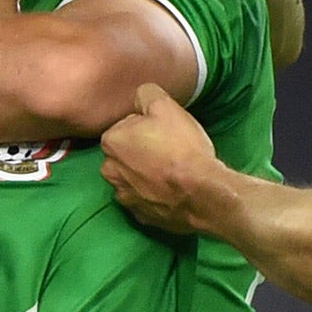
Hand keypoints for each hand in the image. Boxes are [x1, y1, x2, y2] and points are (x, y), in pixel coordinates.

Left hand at [100, 83, 225, 232]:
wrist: (202, 193)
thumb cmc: (181, 146)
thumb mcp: (165, 105)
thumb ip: (146, 95)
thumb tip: (140, 98)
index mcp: (110, 142)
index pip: (125, 126)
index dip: (146, 126)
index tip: (164, 131)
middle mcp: (109, 171)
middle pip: (126, 153)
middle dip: (141, 151)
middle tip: (169, 150)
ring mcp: (124, 197)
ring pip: (133, 178)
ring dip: (146, 174)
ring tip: (171, 172)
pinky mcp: (139, 216)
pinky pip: (144, 199)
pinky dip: (154, 195)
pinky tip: (172, 191)